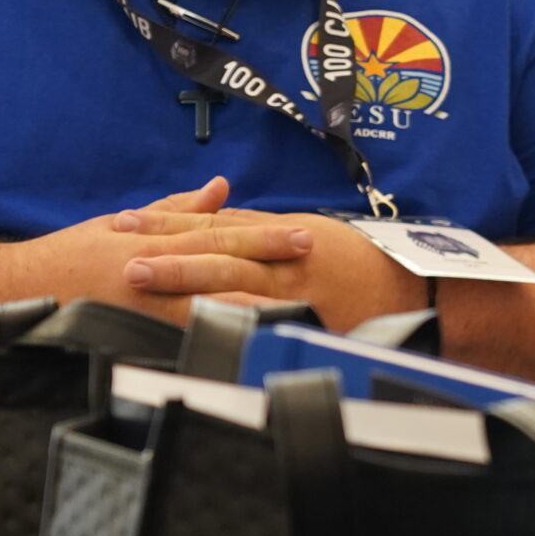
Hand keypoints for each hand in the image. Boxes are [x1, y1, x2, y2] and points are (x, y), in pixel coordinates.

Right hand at [4, 177, 317, 324]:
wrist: (10, 292)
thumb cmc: (68, 258)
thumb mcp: (119, 224)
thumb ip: (176, 210)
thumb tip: (221, 187)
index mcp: (152, 242)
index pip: (218, 234)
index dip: (262, 235)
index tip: (302, 235)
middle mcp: (151, 271)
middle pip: (219, 263)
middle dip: (267, 261)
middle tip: (311, 259)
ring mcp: (142, 307)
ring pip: (207, 303)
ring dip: (251, 305)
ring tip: (293, 308)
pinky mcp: (130, 336)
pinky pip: (179, 340)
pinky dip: (212, 341)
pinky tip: (244, 346)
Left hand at [109, 196, 426, 329]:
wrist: (410, 289)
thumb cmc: (356, 260)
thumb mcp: (306, 231)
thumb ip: (256, 225)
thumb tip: (210, 210)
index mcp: (279, 236)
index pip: (215, 225)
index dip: (169, 223)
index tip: (127, 223)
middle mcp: (283, 263)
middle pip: (218, 254)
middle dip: (168, 254)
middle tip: (124, 257)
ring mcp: (293, 296)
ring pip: (232, 285)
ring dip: (185, 282)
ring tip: (144, 283)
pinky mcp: (303, 325)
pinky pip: (258, 322)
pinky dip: (226, 321)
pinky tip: (195, 324)